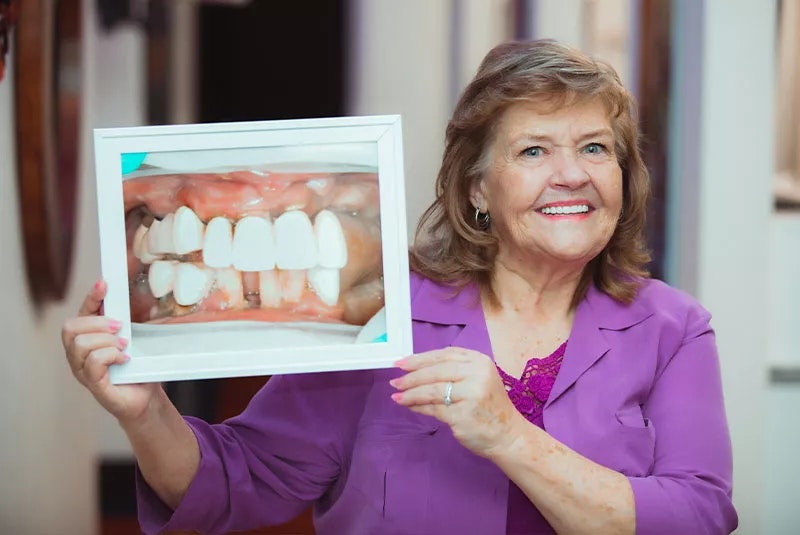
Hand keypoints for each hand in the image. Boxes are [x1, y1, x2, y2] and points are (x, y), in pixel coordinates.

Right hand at [62, 280, 160, 424]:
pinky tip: (125, 359)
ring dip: (106, 341)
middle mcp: (77, 356)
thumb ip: (123, 322)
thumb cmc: (136, 368)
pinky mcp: (93, 385)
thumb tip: (126, 297)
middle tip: (121, 328)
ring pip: (80, 344)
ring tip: (124, 347)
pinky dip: (110, 356)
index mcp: (85, 341)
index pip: (80, 315)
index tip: (105, 284)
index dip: (90, 297)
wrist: (146, 398)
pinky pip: (92, 362)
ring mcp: (82, 372)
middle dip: (98, 323)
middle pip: (71, 328)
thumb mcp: (131, 340)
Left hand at [390, 347, 521, 458]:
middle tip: (395, 380)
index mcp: (479, 361)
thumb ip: (452, 372)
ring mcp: (471, 395)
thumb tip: (415, 370)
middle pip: (436, 371)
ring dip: (411, 393)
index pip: (444, 355)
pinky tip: (409, 406)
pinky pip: (434, 409)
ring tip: (397, 395)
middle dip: (412, 376)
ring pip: (433, 390)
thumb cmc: (488, 407)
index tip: (401, 362)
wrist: (508, 435)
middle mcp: (477, 374)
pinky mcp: (463, 415)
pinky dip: (418, 407)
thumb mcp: (476, 380)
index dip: (420, 358)